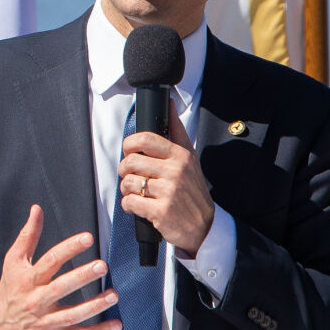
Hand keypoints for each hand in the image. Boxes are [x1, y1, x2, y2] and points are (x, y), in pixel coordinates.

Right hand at [0, 205, 119, 329]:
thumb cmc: (11, 289)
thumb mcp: (14, 261)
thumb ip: (28, 235)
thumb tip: (37, 210)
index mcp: (28, 278)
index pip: (50, 260)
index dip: (69, 248)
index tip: (87, 238)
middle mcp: (37, 299)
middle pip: (61, 287)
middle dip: (82, 276)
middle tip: (102, 266)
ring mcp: (46, 320)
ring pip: (72, 314)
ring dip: (94, 305)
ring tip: (113, 295)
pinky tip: (115, 325)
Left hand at [118, 106, 213, 253]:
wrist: (204, 226)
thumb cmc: (193, 190)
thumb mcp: (190, 158)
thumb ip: (177, 131)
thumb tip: (170, 103)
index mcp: (180, 156)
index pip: (144, 139)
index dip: (129, 144)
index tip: (129, 151)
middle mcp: (175, 171)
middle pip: (131, 161)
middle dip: (125, 169)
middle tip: (132, 175)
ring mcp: (168, 192)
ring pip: (127, 182)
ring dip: (126, 189)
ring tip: (137, 192)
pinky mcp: (160, 212)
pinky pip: (130, 202)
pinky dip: (129, 205)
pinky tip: (138, 206)